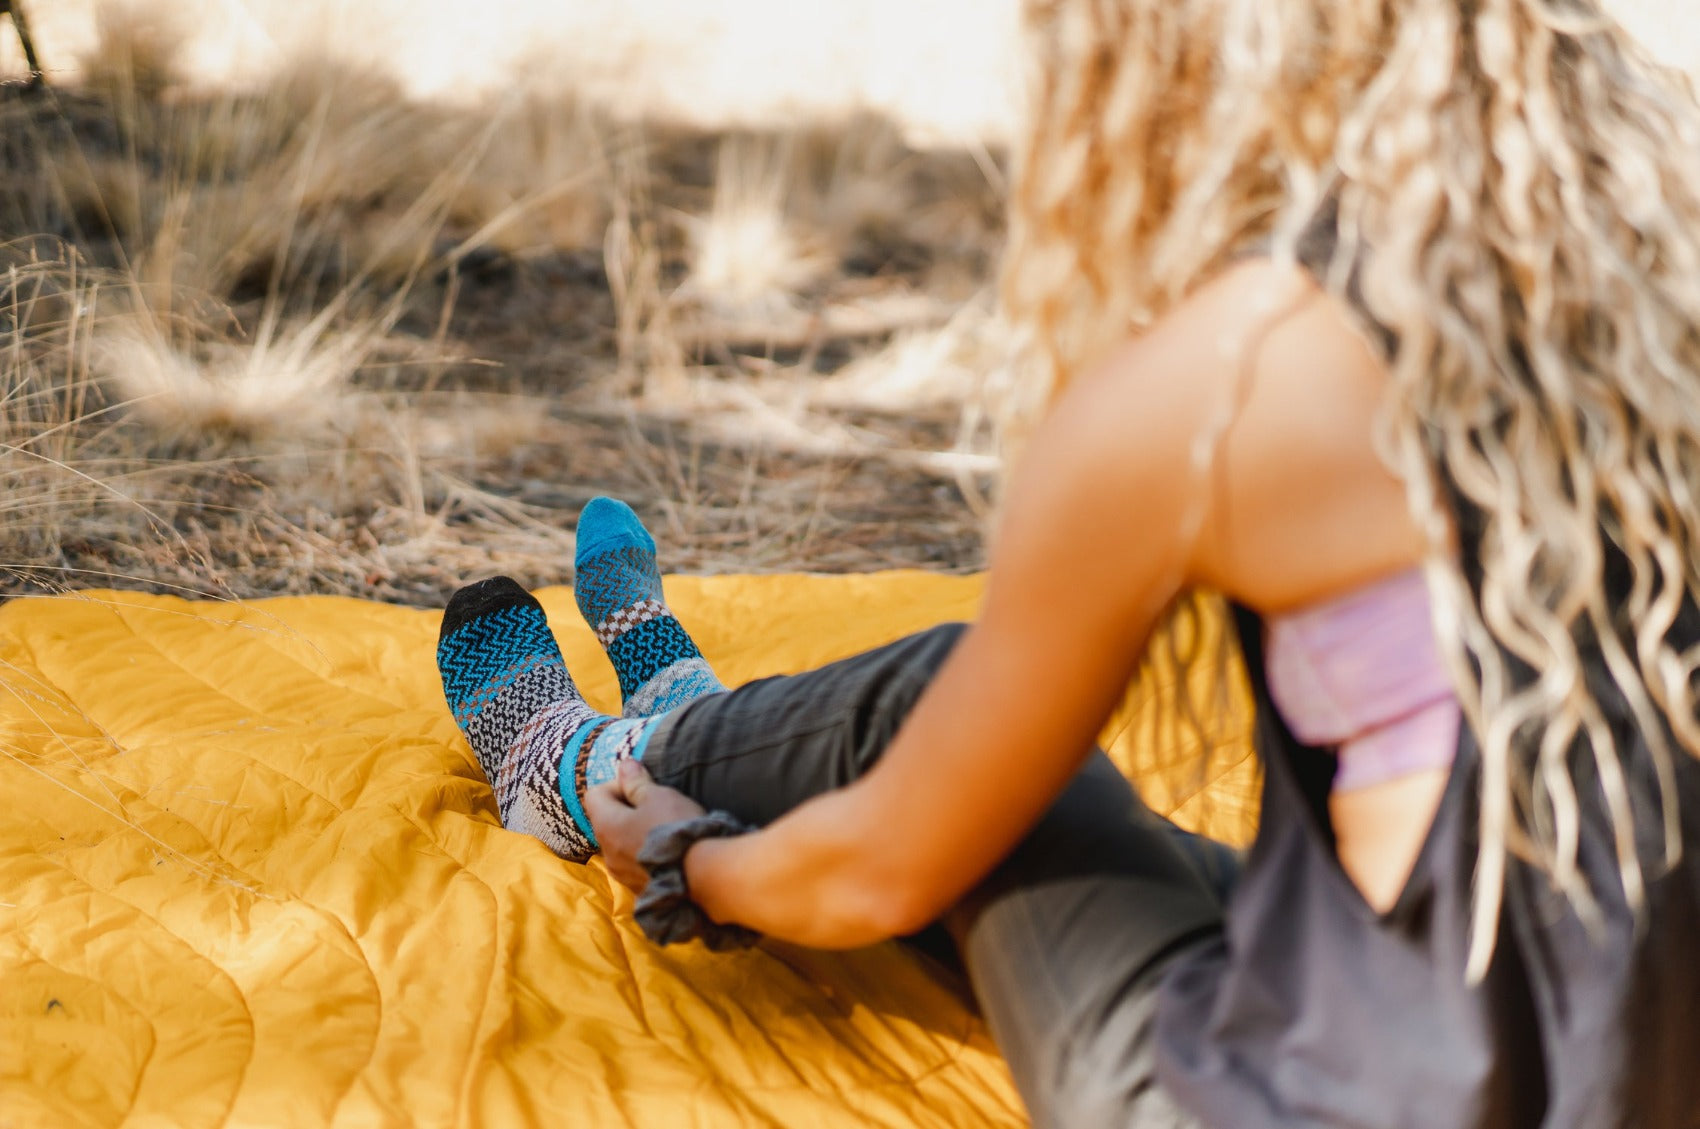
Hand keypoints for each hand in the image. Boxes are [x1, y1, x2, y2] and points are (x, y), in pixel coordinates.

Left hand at [585, 758, 705, 892]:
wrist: (702, 875)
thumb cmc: (676, 828)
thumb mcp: (658, 797)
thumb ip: (636, 782)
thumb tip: (623, 765)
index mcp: (606, 826)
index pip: (595, 795)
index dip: (617, 785)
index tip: (642, 786)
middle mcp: (607, 853)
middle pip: (609, 821)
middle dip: (629, 810)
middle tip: (658, 806)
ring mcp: (622, 875)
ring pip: (623, 845)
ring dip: (638, 833)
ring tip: (667, 830)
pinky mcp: (639, 889)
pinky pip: (637, 865)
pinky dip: (648, 855)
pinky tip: (671, 852)